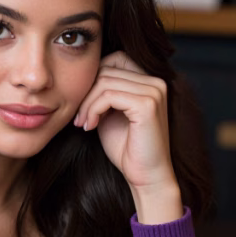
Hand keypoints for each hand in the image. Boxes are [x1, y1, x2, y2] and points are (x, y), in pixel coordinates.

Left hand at [73, 51, 182, 222]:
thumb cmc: (127, 149)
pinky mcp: (147, 105)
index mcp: (150, 81)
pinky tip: (90, 127)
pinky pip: (109, 95)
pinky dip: (93, 110)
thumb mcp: (110, 115)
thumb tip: (82, 77)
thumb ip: (103, 94)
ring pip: (104, 81)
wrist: (146, 177)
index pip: (114, 59)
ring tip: (83, 124)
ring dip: (86, 104)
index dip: (93, 79)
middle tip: (78, 118)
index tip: (83, 107)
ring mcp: (154, 91)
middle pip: (107, 68)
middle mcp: (156, 82)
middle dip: (86, 93)